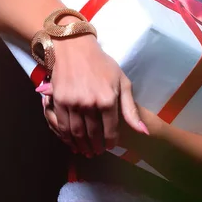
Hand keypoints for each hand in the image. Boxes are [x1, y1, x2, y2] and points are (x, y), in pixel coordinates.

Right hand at [37, 35, 147, 156]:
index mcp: (108, 100)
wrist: (76, 49)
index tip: (110, 146)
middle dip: (95, 147)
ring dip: (81, 146)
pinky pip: (62, 126)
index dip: (110, 142)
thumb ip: (130, 109)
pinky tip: (71, 141)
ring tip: (85, 151)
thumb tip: (143, 131)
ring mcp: (73, 103)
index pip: (110, 131)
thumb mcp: (122, 82)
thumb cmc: (103, 65)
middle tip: (97, 152)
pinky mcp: (58, 102)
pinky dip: (66, 138)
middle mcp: (90, 104)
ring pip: (77, 134)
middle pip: (93, 135)